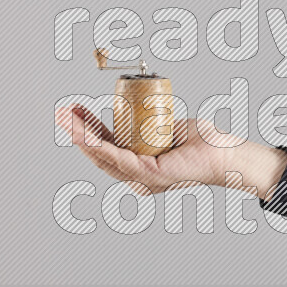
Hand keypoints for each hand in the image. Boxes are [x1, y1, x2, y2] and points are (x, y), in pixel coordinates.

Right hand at [55, 106, 286, 198]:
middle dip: (77, 132)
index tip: (75, 112)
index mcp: (139, 168)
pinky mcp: (151, 175)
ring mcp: (143, 179)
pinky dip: (100, 146)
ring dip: (82, 137)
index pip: (106, 150)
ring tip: (68, 119)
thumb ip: (148, 125)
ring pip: (104, 157)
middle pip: (99, 155)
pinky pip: (119, 159)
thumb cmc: (201, 142)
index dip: (87, 132)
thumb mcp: (165, 129)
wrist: (223, 152)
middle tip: (62, 113)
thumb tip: (137, 108)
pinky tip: (87, 135)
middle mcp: (137, 178)